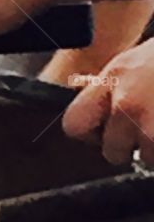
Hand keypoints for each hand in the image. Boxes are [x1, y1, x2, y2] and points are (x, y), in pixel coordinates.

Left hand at [62, 42, 153, 165]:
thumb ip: (109, 86)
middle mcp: (128, 105)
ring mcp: (153, 128)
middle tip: (150, 129)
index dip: (91, 133)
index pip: (74, 124)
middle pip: (111, 152)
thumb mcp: (133, 61)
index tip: (105, 131)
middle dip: (130, 147)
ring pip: (147, 160)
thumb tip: (87, 100)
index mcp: (112, 82)